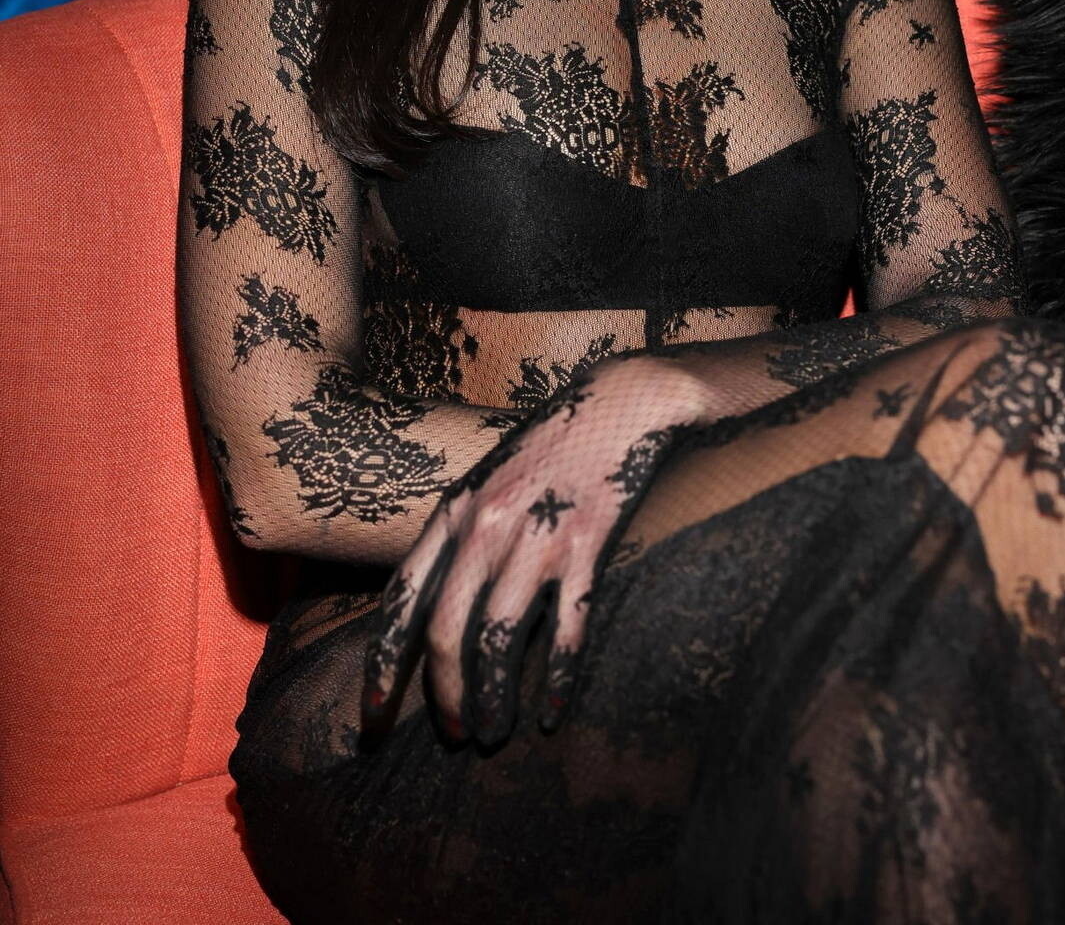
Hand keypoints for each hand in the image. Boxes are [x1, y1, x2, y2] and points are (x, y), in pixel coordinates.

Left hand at [360, 355, 707, 747]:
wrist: (618, 402)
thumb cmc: (549, 446)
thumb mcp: (488, 480)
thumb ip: (459, 534)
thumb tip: (432, 606)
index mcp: (454, 510)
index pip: (403, 598)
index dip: (383, 662)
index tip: (373, 714)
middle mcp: (487, 525)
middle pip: (447, 630)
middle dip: (444, 696)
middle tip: (454, 737)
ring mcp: (538, 536)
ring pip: (499, 638)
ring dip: (493, 698)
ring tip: (496, 732)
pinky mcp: (588, 545)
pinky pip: (566, 628)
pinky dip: (557, 679)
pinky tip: (551, 713)